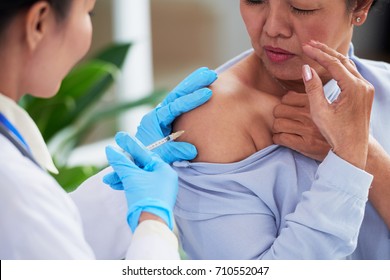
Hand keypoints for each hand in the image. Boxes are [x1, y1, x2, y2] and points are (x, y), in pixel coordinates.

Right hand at [103, 132, 177, 231]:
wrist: (150, 224)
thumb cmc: (145, 197)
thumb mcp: (131, 176)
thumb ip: (121, 162)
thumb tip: (110, 150)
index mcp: (164, 169)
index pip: (145, 154)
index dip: (130, 145)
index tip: (119, 137)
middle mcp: (164, 177)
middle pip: (140, 166)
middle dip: (123, 165)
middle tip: (111, 156)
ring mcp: (159, 188)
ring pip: (137, 177)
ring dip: (122, 176)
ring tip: (108, 179)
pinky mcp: (152, 198)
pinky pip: (138, 186)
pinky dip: (127, 184)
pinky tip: (115, 184)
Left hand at [136, 67, 216, 162]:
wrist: (139, 161)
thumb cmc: (147, 159)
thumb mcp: (161, 156)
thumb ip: (175, 151)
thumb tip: (193, 150)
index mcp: (154, 120)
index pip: (175, 106)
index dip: (191, 99)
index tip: (207, 93)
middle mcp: (159, 113)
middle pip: (177, 94)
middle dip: (193, 83)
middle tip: (210, 74)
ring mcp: (164, 115)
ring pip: (179, 96)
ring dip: (194, 85)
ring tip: (210, 75)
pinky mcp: (170, 118)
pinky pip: (181, 103)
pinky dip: (192, 94)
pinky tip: (204, 88)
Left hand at [272, 91, 330, 160]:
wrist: (349, 148)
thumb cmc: (333, 127)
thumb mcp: (324, 108)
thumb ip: (308, 99)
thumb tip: (288, 94)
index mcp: (316, 103)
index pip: (287, 98)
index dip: (285, 104)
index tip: (288, 110)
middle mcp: (311, 115)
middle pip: (279, 110)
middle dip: (279, 116)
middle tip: (284, 120)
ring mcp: (308, 130)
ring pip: (278, 124)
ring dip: (277, 128)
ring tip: (283, 130)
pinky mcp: (305, 144)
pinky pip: (281, 138)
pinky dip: (278, 139)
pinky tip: (283, 139)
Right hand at [302, 41, 373, 168]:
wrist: (353, 149)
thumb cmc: (335, 133)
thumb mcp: (320, 111)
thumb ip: (313, 88)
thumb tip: (306, 69)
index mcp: (354, 88)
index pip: (333, 64)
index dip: (317, 54)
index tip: (305, 47)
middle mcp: (363, 85)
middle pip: (342, 61)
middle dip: (325, 51)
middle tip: (310, 44)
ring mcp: (366, 89)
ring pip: (348, 66)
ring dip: (333, 57)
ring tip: (318, 50)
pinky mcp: (364, 94)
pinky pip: (352, 74)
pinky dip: (339, 67)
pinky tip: (330, 65)